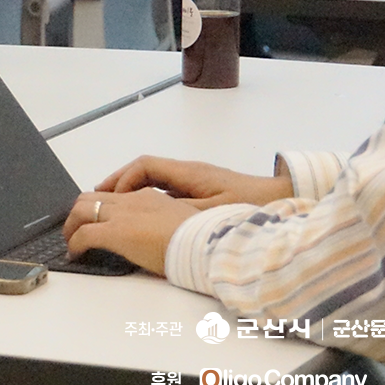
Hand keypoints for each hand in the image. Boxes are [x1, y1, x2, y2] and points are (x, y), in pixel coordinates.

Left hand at [62, 188, 199, 274]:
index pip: (116, 196)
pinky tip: (75, 254)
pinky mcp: (115, 233)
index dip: (103, 207)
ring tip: (70, 240)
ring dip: (72, 225)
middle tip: (76, 228)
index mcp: (149, 197)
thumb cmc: (202, 239)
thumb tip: (165, 236)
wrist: (205, 244)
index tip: (98, 218)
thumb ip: (168, 224)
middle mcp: (132, 201)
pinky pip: (84, 235)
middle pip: (92, 198)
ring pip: (82, 210)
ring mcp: (122, 215)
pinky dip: (74, 244)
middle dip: (80, 212)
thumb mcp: (183, 223)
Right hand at [98, 156, 293, 208]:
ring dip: (132, 191)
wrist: (286, 198)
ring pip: (154, 181)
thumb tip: (151, 218)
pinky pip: (167, 190)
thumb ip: (182, 214)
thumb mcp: (216, 214)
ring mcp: (196, 182)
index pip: (145, 166)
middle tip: (97, 200)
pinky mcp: (204, 192)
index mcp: (189, 173)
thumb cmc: (255, 206)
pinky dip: (150, 199)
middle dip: (119, 183)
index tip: (108, 198)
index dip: (122, 179)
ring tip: (114, 208)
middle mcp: (189, 173)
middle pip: (144, 171)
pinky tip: (145, 216)